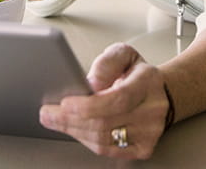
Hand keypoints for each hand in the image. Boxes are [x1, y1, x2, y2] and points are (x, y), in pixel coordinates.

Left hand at [39, 43, 169, 158]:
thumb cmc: (135, 73)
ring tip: (55, 120)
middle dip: (70, 119)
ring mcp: (149, 132)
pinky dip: (86, 141)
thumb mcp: (123, 54)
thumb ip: (107, 62)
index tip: (65, 103)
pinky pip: (108, 150)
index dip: (89, 105)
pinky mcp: (143, 148)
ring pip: (103, 139)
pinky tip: (75, 130)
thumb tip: (92, 83)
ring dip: (74, 130)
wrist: (158, 93)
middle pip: (105, 123)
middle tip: (47, 113)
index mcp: (147, 82)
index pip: (118, 99)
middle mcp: (152, 109)